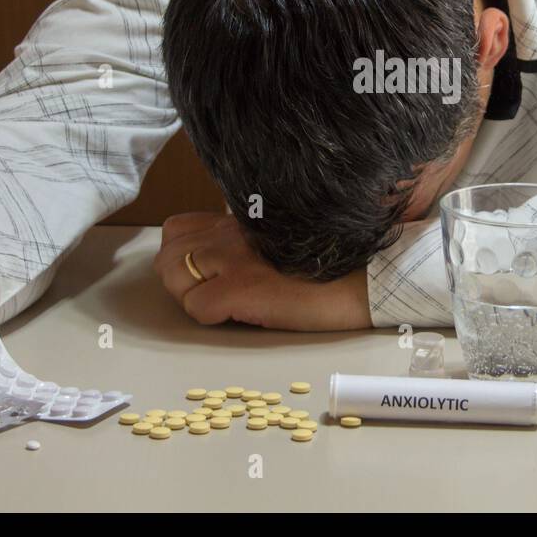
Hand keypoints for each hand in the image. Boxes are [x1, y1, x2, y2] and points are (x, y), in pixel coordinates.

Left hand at [156, 213, 372, 330]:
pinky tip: (239, 316)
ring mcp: (234, 259)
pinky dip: (210, 317)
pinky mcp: (241, 289)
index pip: (178, 228)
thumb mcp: (286, 235)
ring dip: (190, 296)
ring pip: (173, 277)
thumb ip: (253, 236)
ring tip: (222, 305)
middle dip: (179, 277)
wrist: (368, 275)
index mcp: (240, 219)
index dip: (184, 255)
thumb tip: (233, 255)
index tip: (207, 273)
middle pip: (167, 253)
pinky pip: (196, 308)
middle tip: (210, 293)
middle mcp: (231, 233)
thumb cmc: (338, 259)